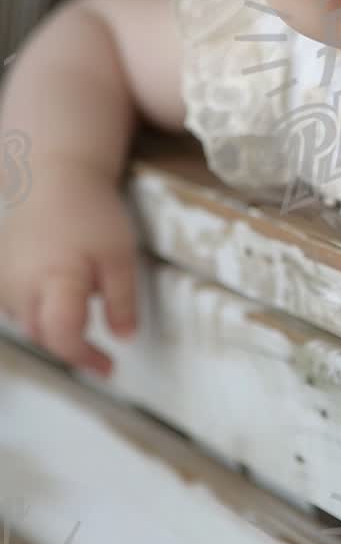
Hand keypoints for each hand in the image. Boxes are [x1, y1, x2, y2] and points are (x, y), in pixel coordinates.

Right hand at [0, 158, 138, 374]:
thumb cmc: (89, 211)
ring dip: (54, 331)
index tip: (108, 367)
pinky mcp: (0, 275)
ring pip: (28, 324)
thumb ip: (122, 299)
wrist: (53, 176)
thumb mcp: (120, 254)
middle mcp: (21, 286)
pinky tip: (56, 300)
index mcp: (55, 280)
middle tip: (98, 356)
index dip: (85, 357)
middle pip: (44, 336)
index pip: (63, 336)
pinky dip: (38, 314)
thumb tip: (125, 337)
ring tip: (81, 326)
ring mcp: (5, 281)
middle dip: (71, 348)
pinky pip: (16, 308)